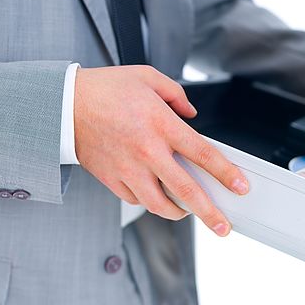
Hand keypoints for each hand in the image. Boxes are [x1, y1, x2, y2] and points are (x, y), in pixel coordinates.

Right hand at [74, 66, 248, 235]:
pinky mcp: (112, 179)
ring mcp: (128, 169)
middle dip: (210, 213)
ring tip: (188, 212)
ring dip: (178, 212)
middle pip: (187, 190)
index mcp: (161, 124)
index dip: (226, 173)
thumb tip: (192, 113)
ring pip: (160, 204)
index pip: (203, 154)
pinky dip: (149, 201)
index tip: (240, 187)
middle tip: (223, 227)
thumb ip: (176, 94)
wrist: (64, 105)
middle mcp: (148, 150)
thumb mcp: (147, 77)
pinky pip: (136, 200)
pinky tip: (155, 195)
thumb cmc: (105, 89)